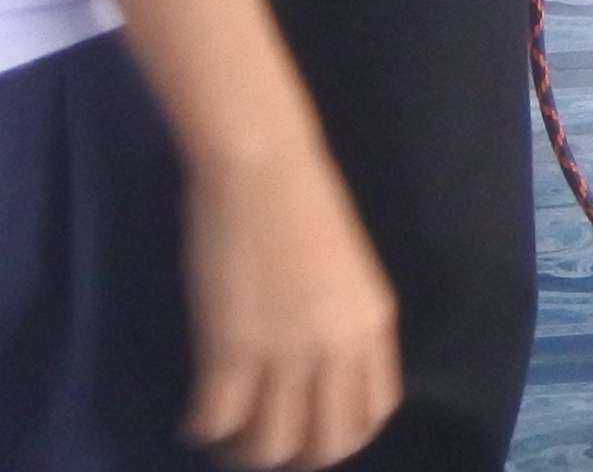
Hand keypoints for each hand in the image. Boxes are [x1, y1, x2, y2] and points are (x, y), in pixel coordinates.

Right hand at [181, 131, 401, 470]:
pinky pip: (218, 421)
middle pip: (328, 444)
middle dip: (297, 456)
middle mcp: (337, 346)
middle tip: (264, 440)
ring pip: (271, 446)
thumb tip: (324, 372)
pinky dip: (203, 429)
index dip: (342, 435)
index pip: (374, 410)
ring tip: (227, 434)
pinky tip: (195, 418)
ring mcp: (286, 351)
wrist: (265, 170)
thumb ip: (342, 324)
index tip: (312, 431)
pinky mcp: (232, 348)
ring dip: (245, 451)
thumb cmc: (303, 209)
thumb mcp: (348, 273)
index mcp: (372, 324)